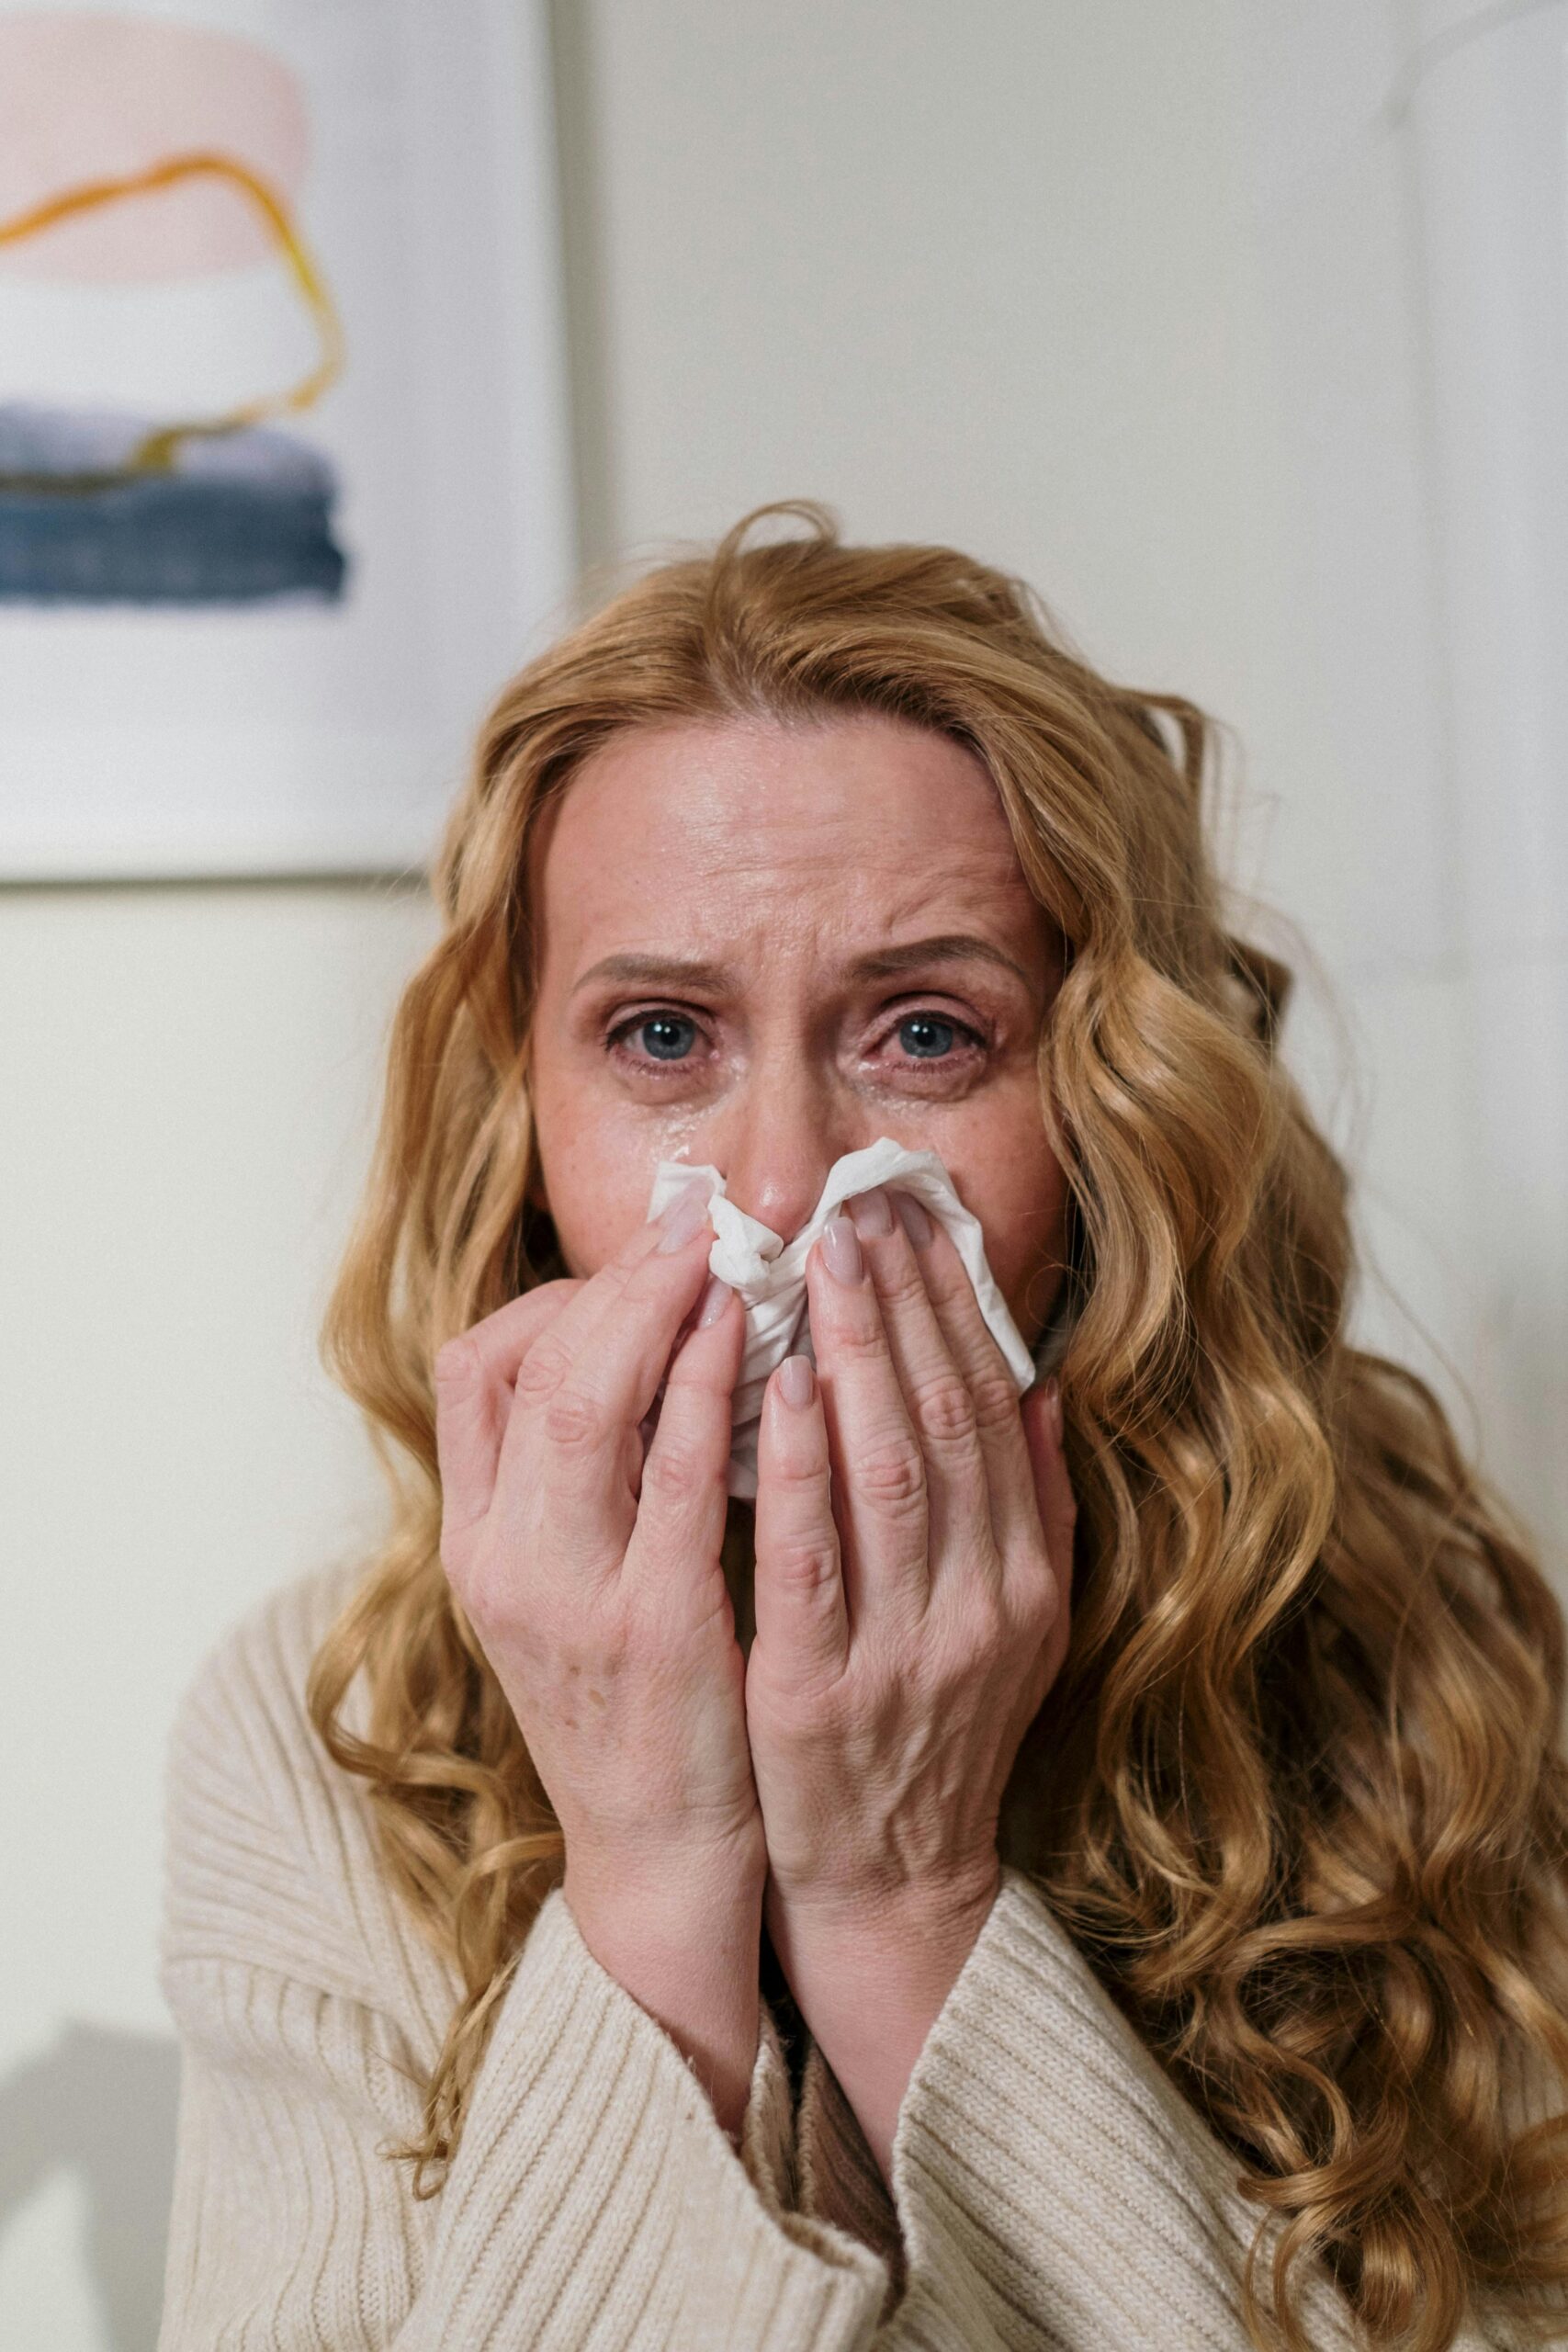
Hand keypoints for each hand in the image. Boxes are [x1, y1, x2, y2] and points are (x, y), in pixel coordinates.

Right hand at [433, 1180, 765, 2134]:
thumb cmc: (639, 1706)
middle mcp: (504, 1559)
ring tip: (725, 1241)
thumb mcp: (576, 1588)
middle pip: (532, 1365)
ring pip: (590, 1402)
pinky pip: (673, 1478)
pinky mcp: (653, 1629)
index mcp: (480, 1544)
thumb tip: (656, 1350)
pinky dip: (707, 1391)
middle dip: (617, 1277)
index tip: (643, 1259)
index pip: (475, 1370)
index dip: (558, 1296)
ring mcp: (569, 1594)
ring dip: (659, 1307)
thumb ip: (591, 1481)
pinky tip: (758, 1338)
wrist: (660, 1865)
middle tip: (697, 1213)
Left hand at [744, 1181, 1074, 2172]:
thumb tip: (1041, 1382)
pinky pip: (806, 1555)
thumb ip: (1033, 1508)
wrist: (890, 1881)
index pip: (993, 1413)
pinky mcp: (814, 1692)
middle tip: (858, 1214)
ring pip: (886, 1473)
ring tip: (819, 1268)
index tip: (918, 1227)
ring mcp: (900, 1651)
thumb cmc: (941, 1731)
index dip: (957, 1312)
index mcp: (1025, 1581)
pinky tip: (773, 1384)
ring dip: (854, 1360)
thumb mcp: (1023, 1626)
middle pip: (944, 1423)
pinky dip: (796, 1464)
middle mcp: (977, 1607)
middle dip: (903, 1308)